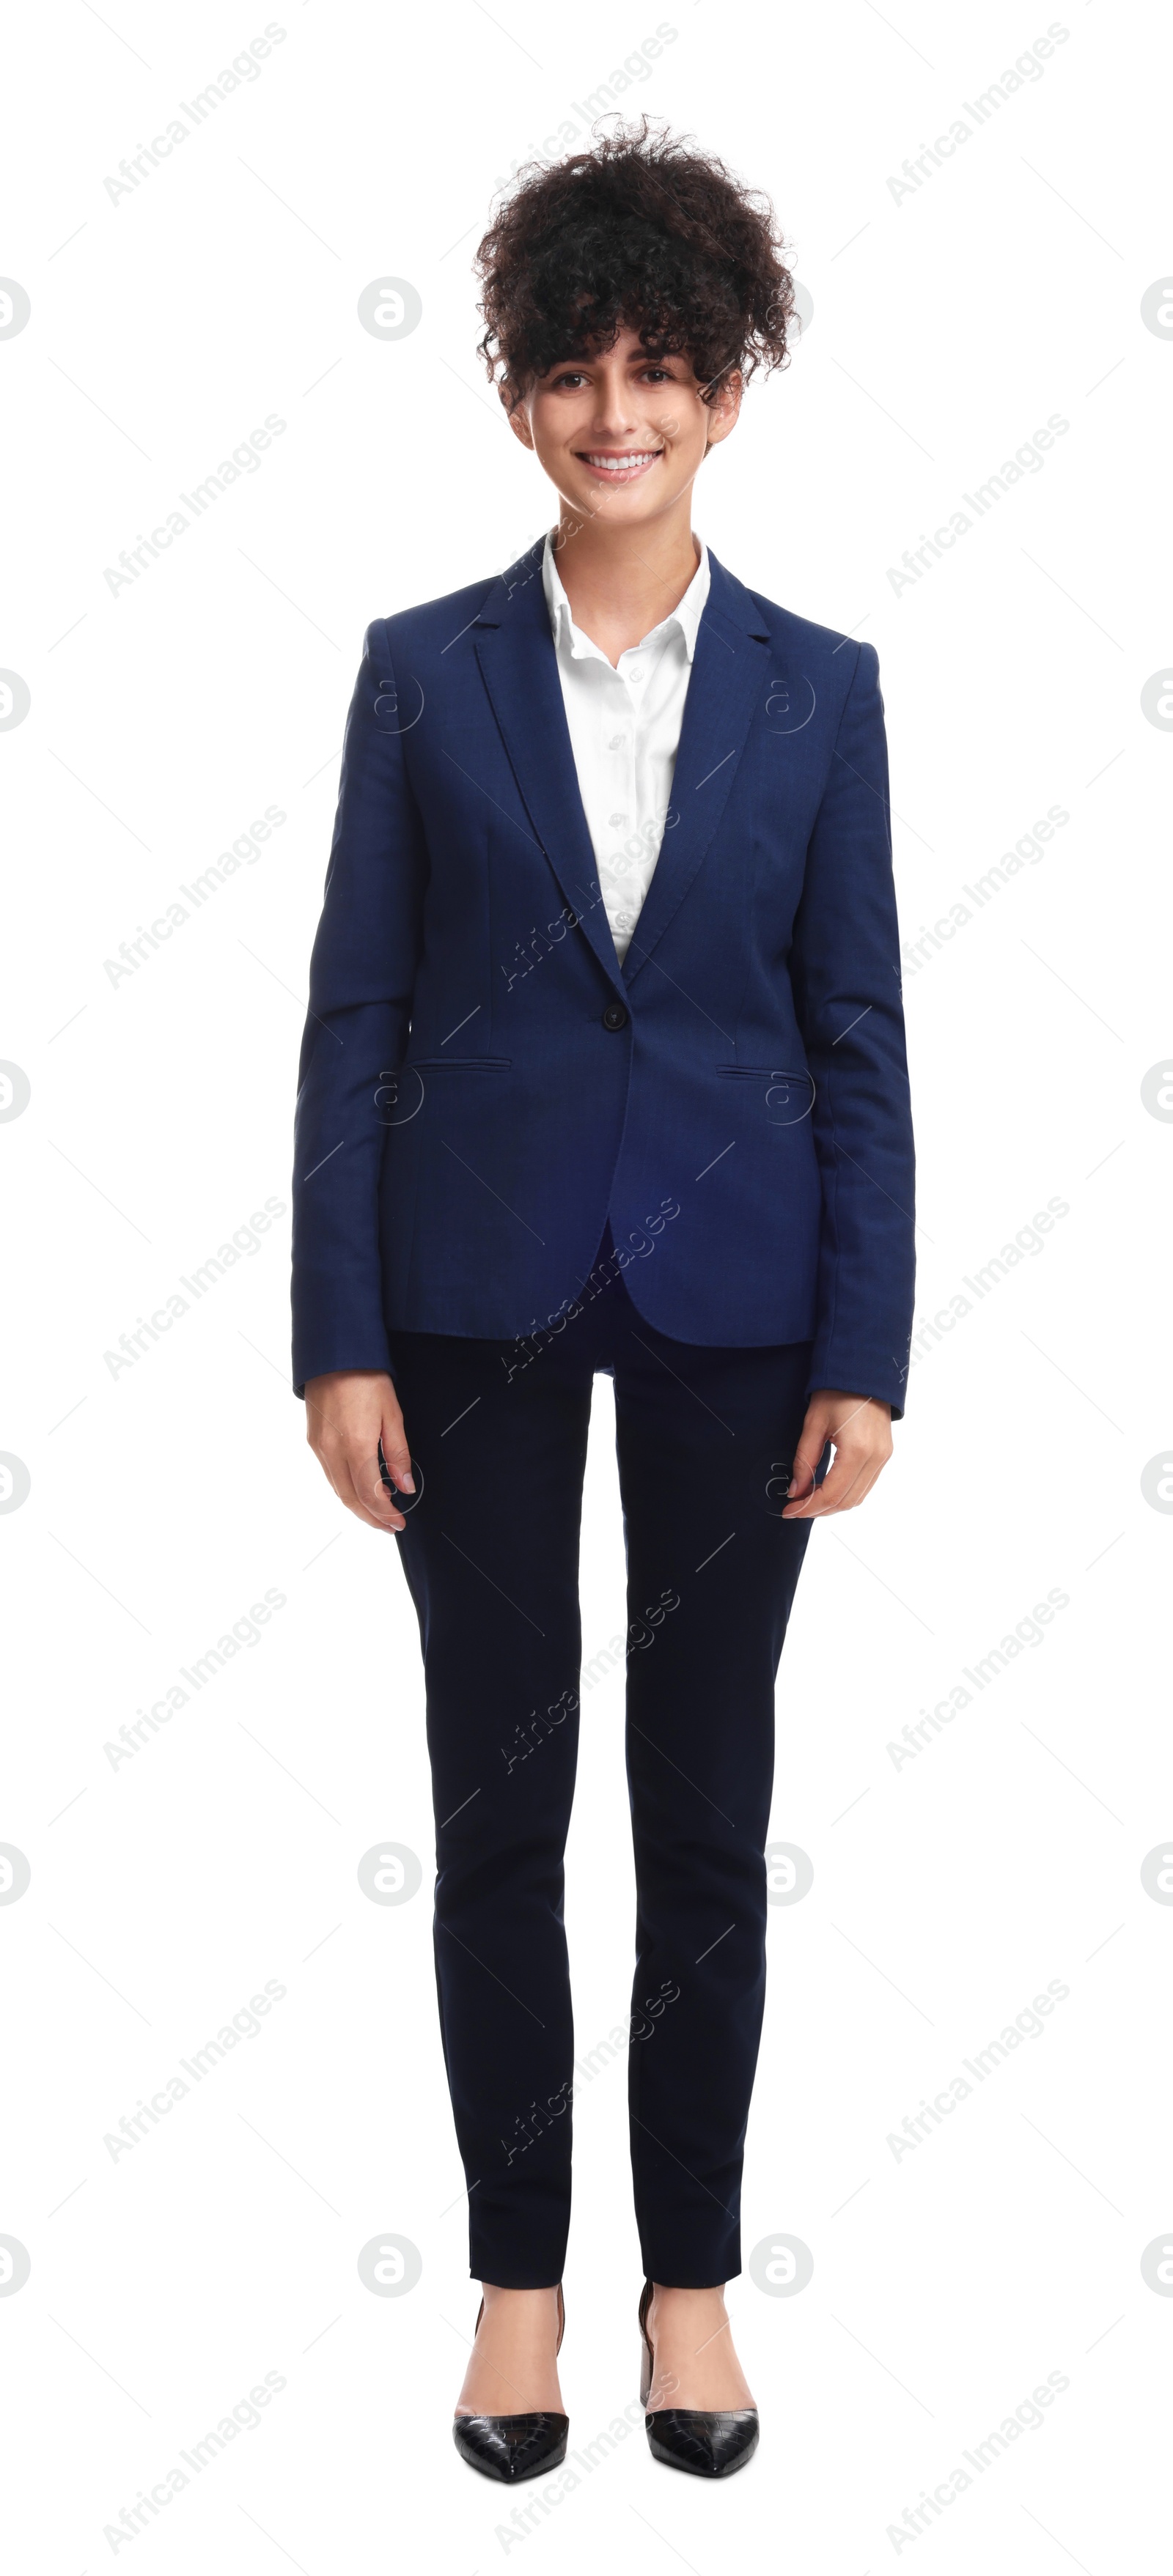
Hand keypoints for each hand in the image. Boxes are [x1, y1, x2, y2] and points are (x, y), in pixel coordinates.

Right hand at [304, 1370, 413, 1532]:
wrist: (335, 1354)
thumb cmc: (366, 1378)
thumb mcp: (393, 1414)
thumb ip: (398, 1454)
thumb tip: (405, 1486)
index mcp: (356, 1446)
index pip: (370, 1494)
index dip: (385, 1514)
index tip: (399, 1522)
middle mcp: (333, 1451)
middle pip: (351, 1499)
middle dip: (371, 1517)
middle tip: (389, 1526)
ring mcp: (319, 1446)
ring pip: (337, 1489)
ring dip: (357, 1506)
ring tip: (378, 1512)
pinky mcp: (313, 1440)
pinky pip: (329, 1474)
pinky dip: (345, 1488)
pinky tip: (359, 1487)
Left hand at [781, 1388, 891, 1518]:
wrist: (864, 1372)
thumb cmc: (837, 1391)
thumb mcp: (813, 1423)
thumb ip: (804, 1460)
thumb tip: (795, 1491)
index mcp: (857, 1450)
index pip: (832, 1494)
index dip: (808, 1507)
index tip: (788, 1510)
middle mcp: (876, 1458)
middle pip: (846, 1501)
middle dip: (819, 1510)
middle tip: (795, 1508)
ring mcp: (883, 1457)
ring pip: (858, 1497)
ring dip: (833, 1504)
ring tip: (808, 1499)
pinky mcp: (884, 1454)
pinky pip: (865, 1485)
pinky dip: (845, 1493)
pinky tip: (826, 1488)